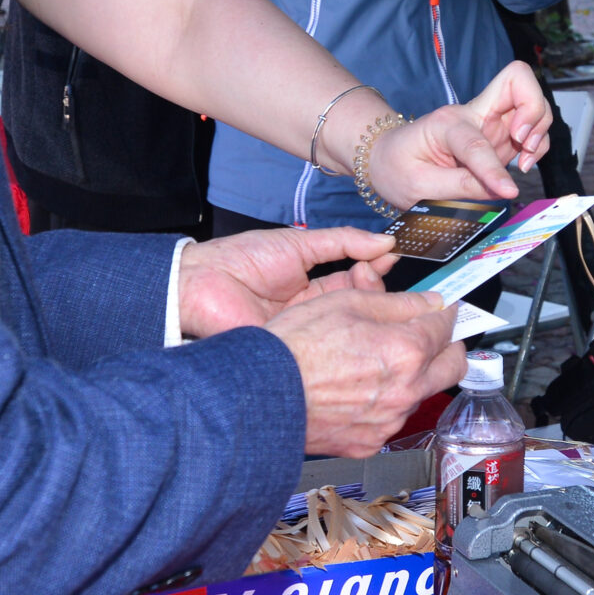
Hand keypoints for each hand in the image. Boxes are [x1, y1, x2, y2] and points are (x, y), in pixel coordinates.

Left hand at [179, 226, 394, 338]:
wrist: (200, 284)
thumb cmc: (241, 259)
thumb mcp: (299, 244)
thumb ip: (342, 242)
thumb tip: (383, 243)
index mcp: (310, 287)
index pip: (353, 283)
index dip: (374, 272)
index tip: (393, 258)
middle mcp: (311, 314)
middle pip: (355, 308)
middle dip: (373, 291)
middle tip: (378, 273)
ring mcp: (304, 335)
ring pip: (345, 330)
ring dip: (363, 312)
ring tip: (375, 293)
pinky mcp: (294, 352)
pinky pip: (325, 348)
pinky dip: (345, 336)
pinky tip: (360, 324)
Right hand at [267, 289, 467, 455]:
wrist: (260, 396)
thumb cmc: (294, 348)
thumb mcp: (345, 302)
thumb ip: (397, 302)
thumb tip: (430, 302)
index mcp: (406, 350)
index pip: (446, 325)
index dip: (442, 310)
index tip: (439, 307)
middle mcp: (406, 390)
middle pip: (453, 366)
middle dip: (447, 345)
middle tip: (430, 334)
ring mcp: (389, 421)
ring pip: (420, 393)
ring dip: (412, 375)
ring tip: (375, 361)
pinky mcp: (370, 442)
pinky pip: (391, 419)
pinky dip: (383, 403)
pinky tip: (356, 390)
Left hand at [364, 61, 551, 208]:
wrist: (387, 158)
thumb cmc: (396, 166)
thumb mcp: (416, 186)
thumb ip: (458, 188)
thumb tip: (498, 191)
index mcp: (445, 123)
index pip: (476, 142)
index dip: (494, 169)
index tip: (508, 191)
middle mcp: (471, 114)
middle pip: (518, 79)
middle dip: (533, 107)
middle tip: (524, 142)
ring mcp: (488, 122)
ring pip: (532, 103)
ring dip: (540, 129)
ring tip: (525, 159)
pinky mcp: (499, 136)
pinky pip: (532, 129)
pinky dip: (538, 144)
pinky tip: (524, 163)